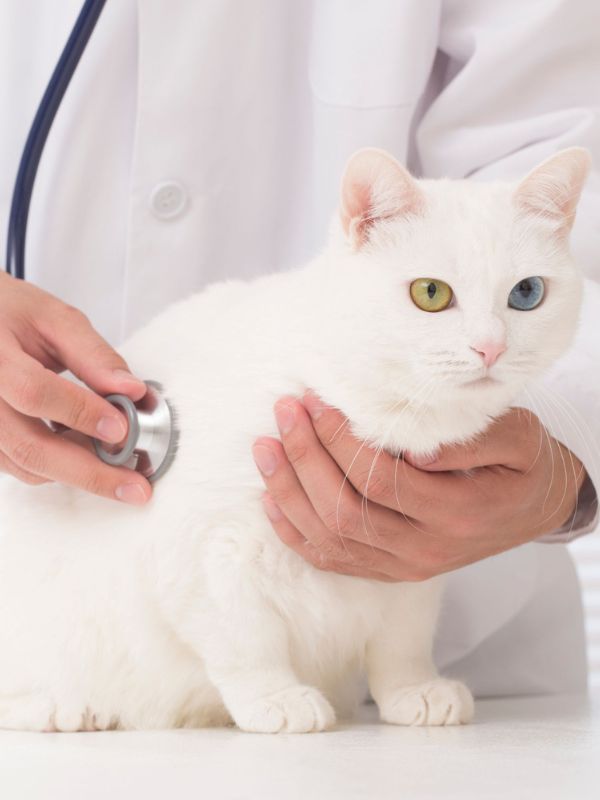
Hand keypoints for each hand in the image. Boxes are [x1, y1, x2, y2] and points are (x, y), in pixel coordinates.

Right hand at [0, 271, 150, 503]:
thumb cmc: (8, 313)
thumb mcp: (53, 318)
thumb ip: (93, 355)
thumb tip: (133, 391)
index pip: (34, 391)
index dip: (80, 412)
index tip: (122, 427)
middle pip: (29, 447)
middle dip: (90, 472)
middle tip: (136, 488)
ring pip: (26, 465)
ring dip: (79, 472)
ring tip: (121, 470)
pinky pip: (20, 467)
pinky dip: (59, 467)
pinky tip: (87, 454)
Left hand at [252, 392, 585, 580]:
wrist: (535, 507)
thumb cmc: (522, 464)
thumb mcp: (519, 437)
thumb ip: (473, 441)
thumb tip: (413, 450)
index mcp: (458, 513)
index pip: (381, 480)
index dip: (341, 441)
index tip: (319, 402)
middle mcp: (425, 549)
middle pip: (345, 510)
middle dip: (305, 458)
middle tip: (287, 412)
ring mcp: (404, 565)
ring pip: (329, 538)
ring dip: (289, 490)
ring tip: (266, 446)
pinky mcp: (389, 570)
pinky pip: (331, 559)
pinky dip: (294, 530)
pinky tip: (272, 496)